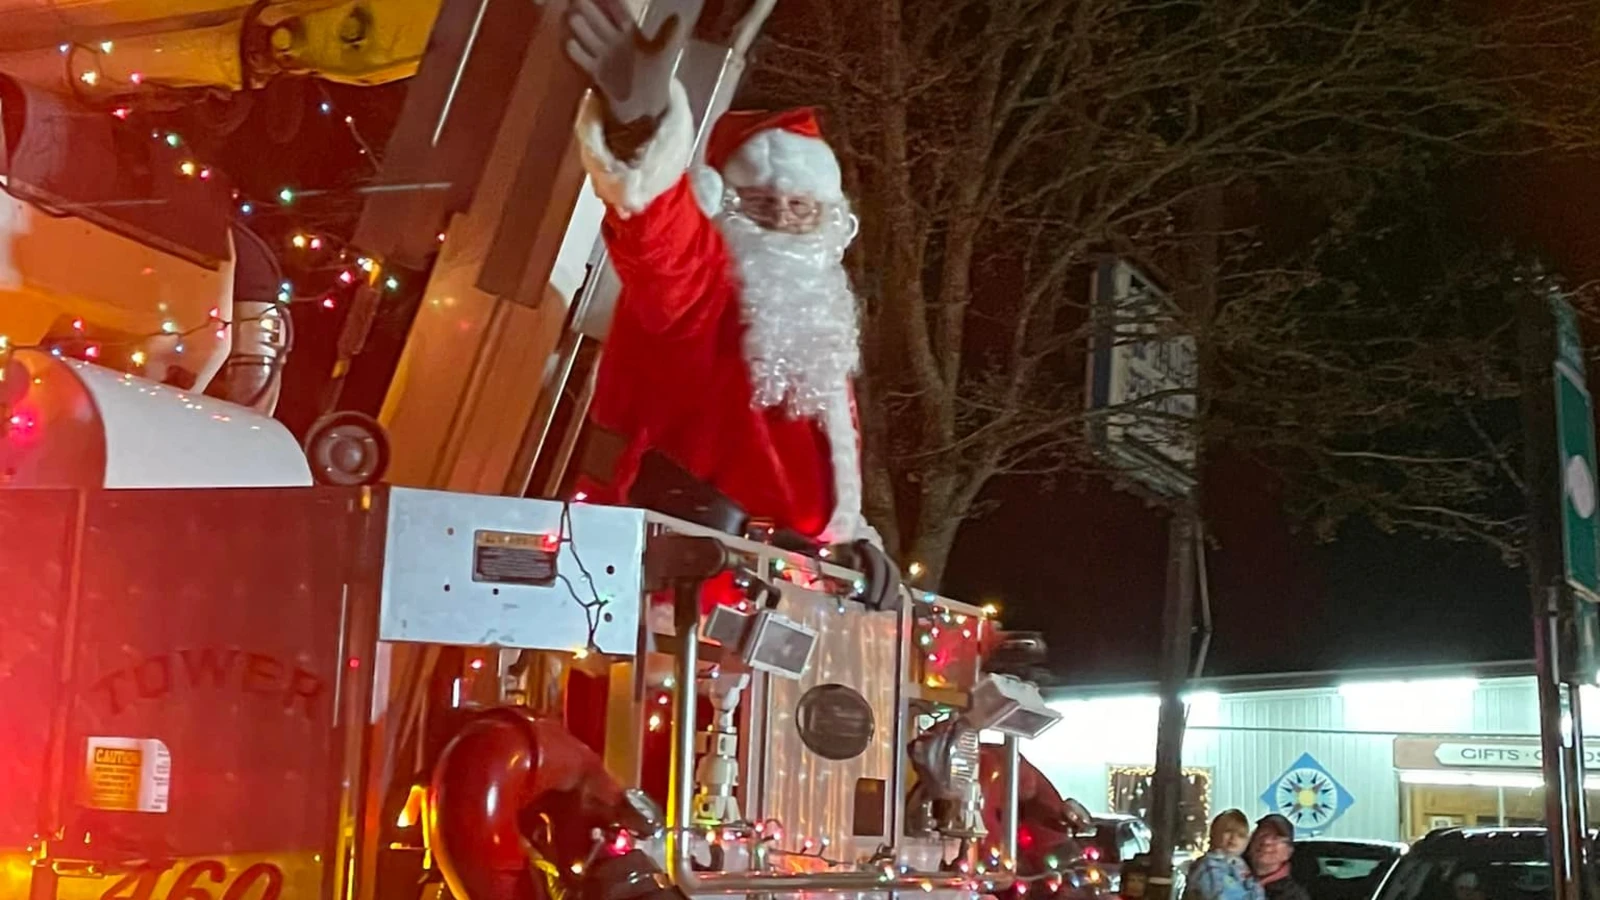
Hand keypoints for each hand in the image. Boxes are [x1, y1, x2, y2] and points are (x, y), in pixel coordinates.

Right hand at [564, 0, 703, 125]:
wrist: (647, 108)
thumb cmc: (656, 79)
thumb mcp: (664, 56)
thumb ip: (668, 37)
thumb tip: (678, 17)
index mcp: (632, 36)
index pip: (620, 14)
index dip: (612, 4)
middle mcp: (616, 43)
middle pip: (600, 23)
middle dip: (590, 11)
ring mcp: (605, 57)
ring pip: (590, 38)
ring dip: (581, 29)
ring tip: (571, 17)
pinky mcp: (597, 73)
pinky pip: (584, 59)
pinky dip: (577, 53)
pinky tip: (568, 44)